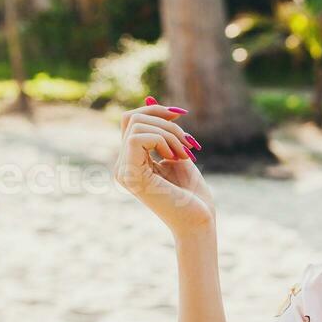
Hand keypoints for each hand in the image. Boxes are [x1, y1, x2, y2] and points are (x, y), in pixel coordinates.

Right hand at [115, 96, 214, 235]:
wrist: (199, 223)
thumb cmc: (193, 196)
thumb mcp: (178, 154)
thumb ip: (163, 131)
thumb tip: (149, 98)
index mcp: (131, 161)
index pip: (132, 120)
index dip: (156, 110)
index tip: (182, 116)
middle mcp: (121, 166)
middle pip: (132, 118)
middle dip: (165, 121)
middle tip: (189, 143)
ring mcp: (123, 172)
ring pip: (136, 124)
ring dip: (169, 133)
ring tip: (185, 154)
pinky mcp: (130, 177)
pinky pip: (138, 138)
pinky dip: (162, 140)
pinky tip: (175, 158)